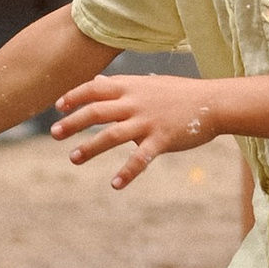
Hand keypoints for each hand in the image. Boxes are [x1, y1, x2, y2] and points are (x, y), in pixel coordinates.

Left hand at [48, 72, 215, 192]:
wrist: (214, 102)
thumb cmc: (180, 93)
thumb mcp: (148, 83)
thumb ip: (121, 86)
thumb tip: (96, 82)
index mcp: (131, 87)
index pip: (94, 89)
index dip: (74, 97)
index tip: (58, 107)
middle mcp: (136, 103)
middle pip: (96, 111)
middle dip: (73, 123)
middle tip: (54, 134)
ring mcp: (148, 122)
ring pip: (111, 135)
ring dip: (90, 147)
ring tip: (73, 158)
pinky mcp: (162, 140)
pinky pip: (140, 159)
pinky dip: (127, 172)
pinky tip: (115, 184)